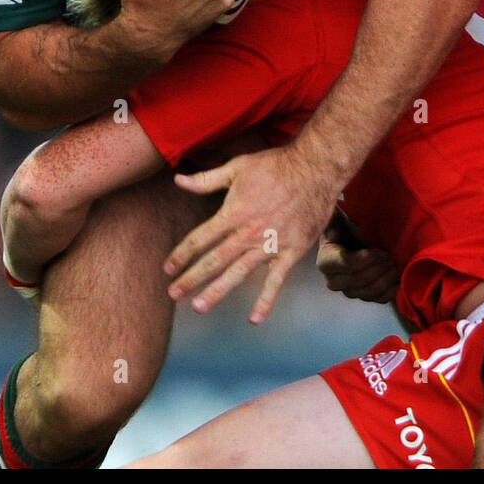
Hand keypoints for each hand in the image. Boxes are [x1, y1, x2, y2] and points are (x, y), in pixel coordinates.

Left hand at [164, 145, 340, 322]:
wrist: (316, 168)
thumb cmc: (276, 165)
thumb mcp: (238, 167)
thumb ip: (207, 179)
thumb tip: (178, 180)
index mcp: (234, 212)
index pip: (200, 238)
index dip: (182, 254)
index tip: (168, 268)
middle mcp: (248, 232)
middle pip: (214, 260)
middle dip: (191, 279)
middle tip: (173, 295)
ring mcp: (270, 244)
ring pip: (238, 273)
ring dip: (217, 291)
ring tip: (198, 307)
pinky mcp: (291, 251)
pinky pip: (276, 280)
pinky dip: (266, 300)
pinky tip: (255, 319)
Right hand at [316, 232, 399, 303]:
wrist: (354, 238)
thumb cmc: (351, 226)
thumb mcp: (348, 221)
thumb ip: (354, 225)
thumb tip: (367, 229)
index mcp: (326, 260)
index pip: (347, 263)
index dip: (368, 259)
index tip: (382, 251)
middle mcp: (333, 280)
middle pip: (359, 279)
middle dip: (378, 268)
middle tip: (392, 257)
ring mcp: (348, 291)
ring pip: (368, 291)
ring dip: (385, 279)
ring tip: (396, 265)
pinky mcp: (363, 297)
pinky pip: (378, 299)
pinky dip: (390, 291)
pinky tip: (399, 280)